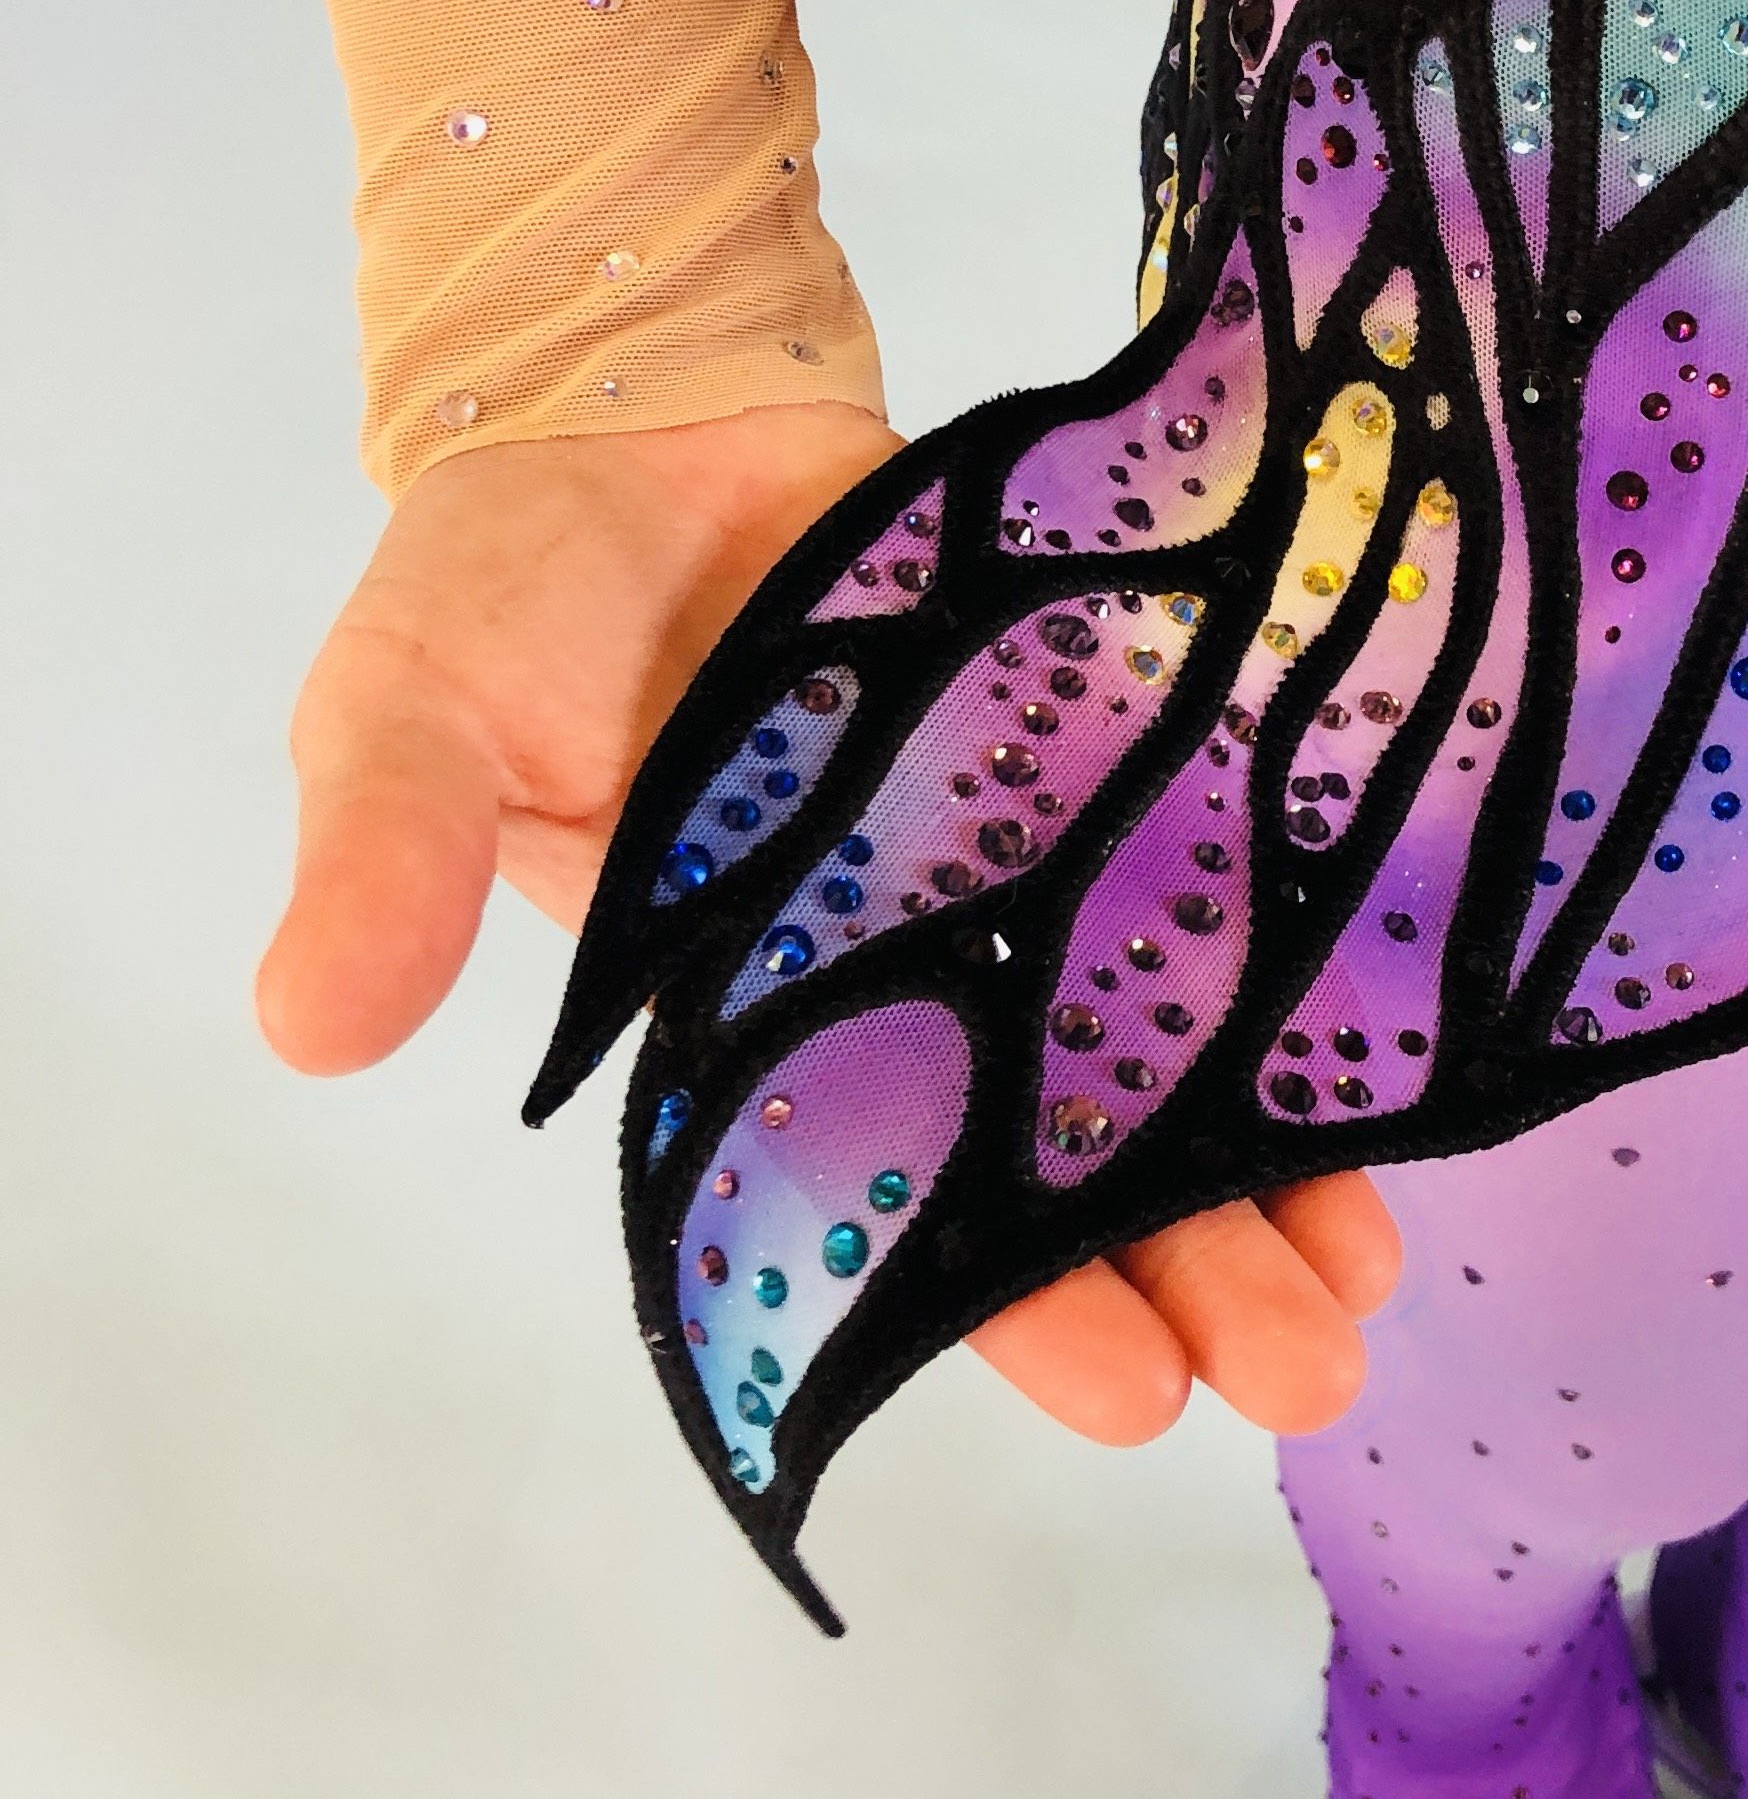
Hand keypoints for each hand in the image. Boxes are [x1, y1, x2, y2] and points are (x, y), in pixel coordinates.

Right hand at [273, 402, 1398, 1441]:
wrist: (651, 403)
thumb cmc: (511, 578)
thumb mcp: (413, 706)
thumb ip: (390, 851)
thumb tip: (308, 1023)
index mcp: (741, 1010)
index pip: (873, 1191)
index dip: (988, 1299)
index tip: (1128, 1395)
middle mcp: (899, 963)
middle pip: (1049, 1151)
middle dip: (1179, 1267)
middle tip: (1308, 1377)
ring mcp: (1014, 854)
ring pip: (1151, 1037)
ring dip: (1263, 1156)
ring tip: (1372, 1280)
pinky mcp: (1096, 741)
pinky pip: (1208, 862)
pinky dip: (1288, 949)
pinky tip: (1388, 1040)